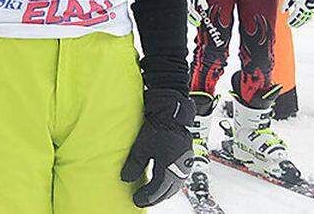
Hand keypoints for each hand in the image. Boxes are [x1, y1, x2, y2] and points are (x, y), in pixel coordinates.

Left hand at [121, 89, 194, 207]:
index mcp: (170, 168)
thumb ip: (134, 164)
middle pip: (168, 190)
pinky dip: (171, 182)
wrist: (171, 112)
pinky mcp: (187, 157)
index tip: (136, 201)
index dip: (146, 197)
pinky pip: (180, 176)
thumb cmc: (158, 127)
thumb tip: (126, 179)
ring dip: (164, 191)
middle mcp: (181, 169)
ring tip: (153, 194)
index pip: (158, 190)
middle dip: (155, 197)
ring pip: (175, 185)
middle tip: (143, 200)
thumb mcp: (141, 147)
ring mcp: (186, 163)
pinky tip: (164, 181)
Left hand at [283, 0, 313, 27]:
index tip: (288, 23)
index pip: (296, 15)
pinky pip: (311, 14)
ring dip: (302, 21)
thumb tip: (282, 12)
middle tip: (292, 26)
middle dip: (297, 22)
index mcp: (301, 5)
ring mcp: (311, 6)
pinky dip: (308, 18)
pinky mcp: (312, 4)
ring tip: (298, 24)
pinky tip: (307, 20)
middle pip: (302, 17)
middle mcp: (307, 6)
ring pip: (307, 17)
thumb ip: (285, 4)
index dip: (292, 20)